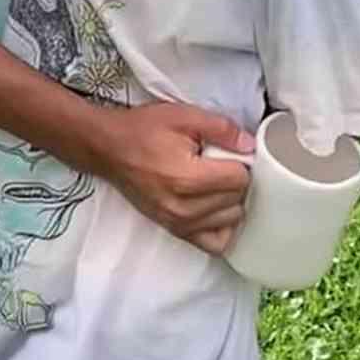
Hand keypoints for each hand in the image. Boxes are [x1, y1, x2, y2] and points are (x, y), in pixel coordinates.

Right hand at [91, 103, 254, 254]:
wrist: (108, 149)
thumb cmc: (142, 131)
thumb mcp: (183, 116)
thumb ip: (221, 129)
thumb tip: (250, 144)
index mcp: (187, 178)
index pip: (240, 179)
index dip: (240, 162)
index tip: (227, 153)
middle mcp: (183, 207)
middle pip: (237, 200)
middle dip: (236, 181)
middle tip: (221, 165)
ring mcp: (178, 223)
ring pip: (230, 220)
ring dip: (230, 201)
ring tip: (215, 183)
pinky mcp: (174, 230)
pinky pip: (214, 243)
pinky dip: (222, 227)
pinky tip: (217, 209)